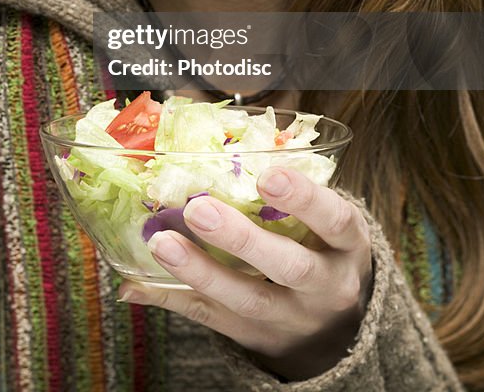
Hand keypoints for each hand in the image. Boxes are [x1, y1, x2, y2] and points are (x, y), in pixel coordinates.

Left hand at [118, 167, 372, 381]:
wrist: (339, 330)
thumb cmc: (322, 248)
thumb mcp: (327, 222)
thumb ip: (291, 189)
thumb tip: (223, 144)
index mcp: (346, 245)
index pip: (334, 220)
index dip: (304, 199)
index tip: (268, 176)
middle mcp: (325, 285)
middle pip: (289, 266)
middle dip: (242, 239)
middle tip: (199, 209)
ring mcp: (291, 317)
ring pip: (246, 299)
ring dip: (200, 271)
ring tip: (161, 243)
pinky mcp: (256, 339)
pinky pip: (212, 320)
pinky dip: (173, 300)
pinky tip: (137, 285)